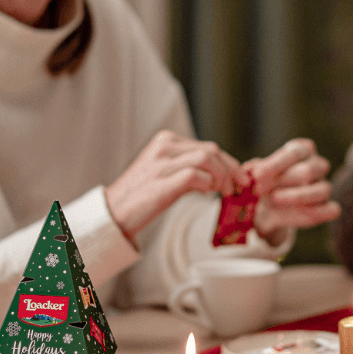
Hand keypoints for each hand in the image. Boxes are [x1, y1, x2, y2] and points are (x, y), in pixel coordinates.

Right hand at [106, 130, 245, 241]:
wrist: (112, 213)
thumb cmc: (141, 196)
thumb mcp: (165, 173)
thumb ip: (189, 167)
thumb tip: (220, 176)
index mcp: (166, 140)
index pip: (208, 146)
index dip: (229, 162)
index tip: (239, 177)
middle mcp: (165, 146)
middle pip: (212, 150)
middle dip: (232, 169)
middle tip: (239, 187)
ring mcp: (163, 162)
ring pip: (207, 159)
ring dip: (222, 177)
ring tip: (225, 192)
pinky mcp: (162, 181)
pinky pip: (196, 176)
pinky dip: (208, 185)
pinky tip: (207, 194)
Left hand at [245, 138, 340, 245]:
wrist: (268, 208)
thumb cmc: (264, 184)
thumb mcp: (256, 176)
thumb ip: (253, 172)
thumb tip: (249, 169)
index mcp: (302, 150)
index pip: (294, 154)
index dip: (274, 164)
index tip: (256, 175)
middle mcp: (317, 165)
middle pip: (308, 171)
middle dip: (282, 180)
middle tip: (258, 189)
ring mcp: (325, 186)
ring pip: (322, 190)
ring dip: (296, 196)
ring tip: (274, 200)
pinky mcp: (328, 207)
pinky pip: (331, 210)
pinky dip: (315, 213)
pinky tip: (294, 216)